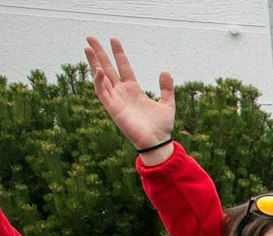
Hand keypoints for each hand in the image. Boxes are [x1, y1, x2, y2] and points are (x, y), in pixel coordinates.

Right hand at [85, 37, 174, 162]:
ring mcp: (115, 99)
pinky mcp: (112, 108)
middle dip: (99, 53)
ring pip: (100, 77)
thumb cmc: (161, 126)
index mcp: (133, 89)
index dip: (118, 53)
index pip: (123, 67)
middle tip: (90, 37)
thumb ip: (166, 88)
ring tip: (87, 47)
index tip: (113, 39)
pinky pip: (102, 92)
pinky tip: (99, 69)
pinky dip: (98, 81)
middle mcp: (121, 92)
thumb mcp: (167, 103)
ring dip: (93, 62)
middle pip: (107, 68)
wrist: (157, 142)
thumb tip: (165, 71)